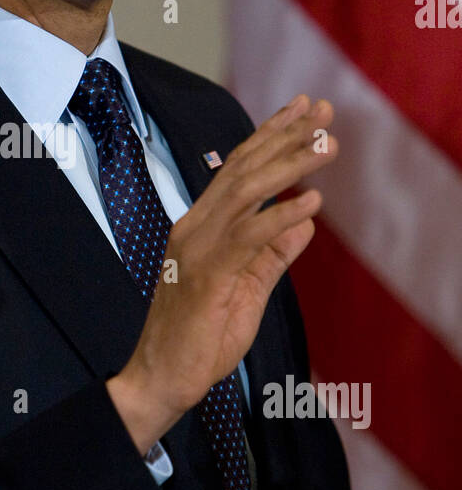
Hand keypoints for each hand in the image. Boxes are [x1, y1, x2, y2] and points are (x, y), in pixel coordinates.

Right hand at [107, 94, 337, 455]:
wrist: (162, 378)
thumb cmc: (201, 339)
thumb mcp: (248, 289)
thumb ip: (274, 254)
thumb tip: (304, 220)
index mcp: (202, 226)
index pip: (239, 169)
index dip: (271, 136)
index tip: (304, 110)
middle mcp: (196, 226)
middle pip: (244, 167)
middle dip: (286, 135)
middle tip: (323, 110)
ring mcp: (197, 247)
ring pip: (247, 191)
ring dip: (291, 164)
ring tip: (328, 145)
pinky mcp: (206, 273)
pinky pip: (249, 236)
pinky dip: (282, 216)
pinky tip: (313, 202)